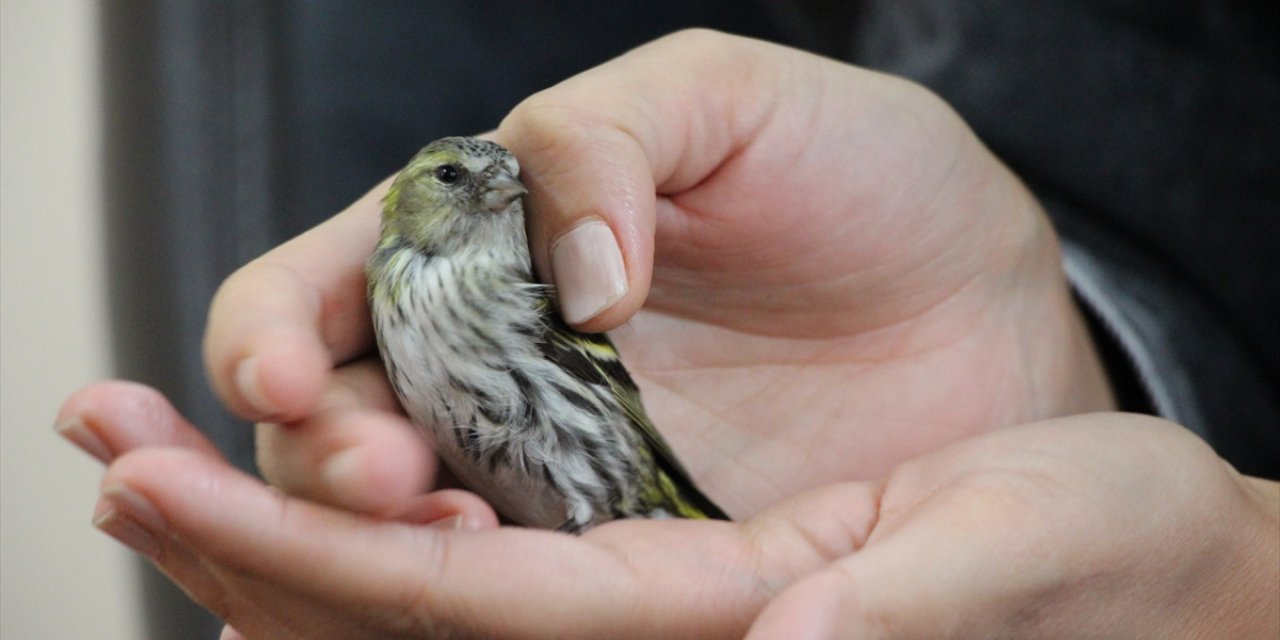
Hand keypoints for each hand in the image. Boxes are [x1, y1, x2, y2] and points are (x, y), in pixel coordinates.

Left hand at [58, 385, 1277, 637]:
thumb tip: (790, 633)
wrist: (1135, 567)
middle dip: (241, 541)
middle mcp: (663, 638)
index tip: (164, 471)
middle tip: (104, 444)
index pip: (468, 617)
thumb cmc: (1105, 549)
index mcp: (725, 627)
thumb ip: (904, 603)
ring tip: (148, 457)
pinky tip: (302, 489)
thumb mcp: (1018, 540)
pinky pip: (481, 585)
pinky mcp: (666, 579)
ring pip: (416, 612)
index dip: (305, 549)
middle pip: (400, 630)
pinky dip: (363, 541)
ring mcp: (653, 618)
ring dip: (273, 536)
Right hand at [203, 30, 1113, 519]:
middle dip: (319, 456)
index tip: (283, 372)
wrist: (987, 304)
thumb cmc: (862, 176)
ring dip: (379, 548)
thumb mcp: (733, 98)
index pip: (323, 288)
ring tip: (438, 535)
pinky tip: (473, 609)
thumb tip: (566, 281)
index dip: (269, 330)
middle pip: (333, 422)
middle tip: (383, 475)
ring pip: (407, 525)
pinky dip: (479, 608)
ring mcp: (554, 466)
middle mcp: (496, 363)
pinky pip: (527, 593)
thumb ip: (611, 141)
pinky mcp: (630, 549)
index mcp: (487, 241)